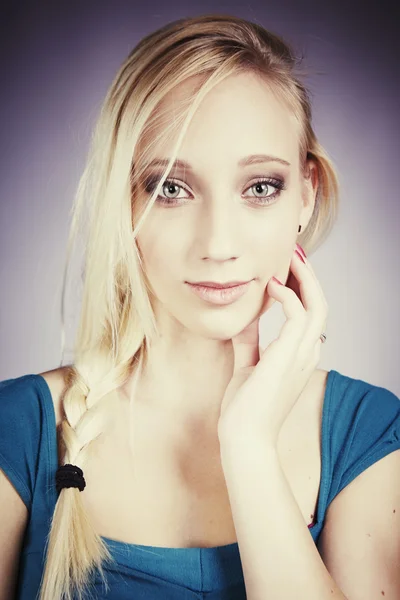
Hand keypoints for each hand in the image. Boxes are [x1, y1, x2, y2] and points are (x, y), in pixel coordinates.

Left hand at [217, 244, 327, 447]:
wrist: (243, 438)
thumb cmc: (245, 409)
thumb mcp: (247, 366)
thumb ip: (250, 343)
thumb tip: (244, 320)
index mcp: (299, 357)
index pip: (309, 315)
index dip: (301, 289)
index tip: (285, 270)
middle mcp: (307, 354)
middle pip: (319, 305)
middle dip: (308, 277)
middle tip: (292, 255)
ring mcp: (302, 355)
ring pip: (317, 306)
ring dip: (304, 279)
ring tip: (288, 259)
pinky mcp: (289, 355)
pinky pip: (298, 314)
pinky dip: (287, 296)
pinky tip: (269, 286)